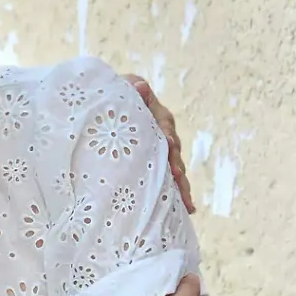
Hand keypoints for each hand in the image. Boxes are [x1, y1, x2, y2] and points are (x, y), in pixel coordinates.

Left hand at [122, 73, 194, 214]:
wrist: (108, 109)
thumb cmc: (112, 98)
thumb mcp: (120, 90)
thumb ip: (130, 90)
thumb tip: (140, 87)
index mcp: (156, 113)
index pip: (164, 124)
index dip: (166, 134)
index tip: (168, 144)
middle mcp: (163, 132)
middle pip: (174, 150)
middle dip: (177, 165)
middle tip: (178, 177)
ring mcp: (161, 150)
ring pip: (175, 167)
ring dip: (181, 184)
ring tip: (187, 202)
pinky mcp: (156, 165)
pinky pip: (169, 179)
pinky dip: (177, 192)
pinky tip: (187, 209)